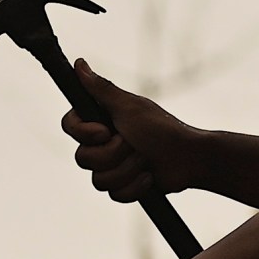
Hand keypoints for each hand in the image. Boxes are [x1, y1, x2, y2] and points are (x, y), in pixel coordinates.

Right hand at [61, 61, 203, 203]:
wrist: (188, 159)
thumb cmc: (161, 128)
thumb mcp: (128, 107)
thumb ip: (100, 89)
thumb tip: (79, 63)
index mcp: (100, 119)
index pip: (70, 126)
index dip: (84, 133)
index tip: (106, 132)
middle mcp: (102, 142)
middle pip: (83, 158)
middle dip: (114, 155)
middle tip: (135, 144)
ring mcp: (112, 165)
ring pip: (98, 180)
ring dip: (127, 170)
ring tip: (145, 160)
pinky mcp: (123, 184)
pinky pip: (114, 194)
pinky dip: (135, 186)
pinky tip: (149, 177)